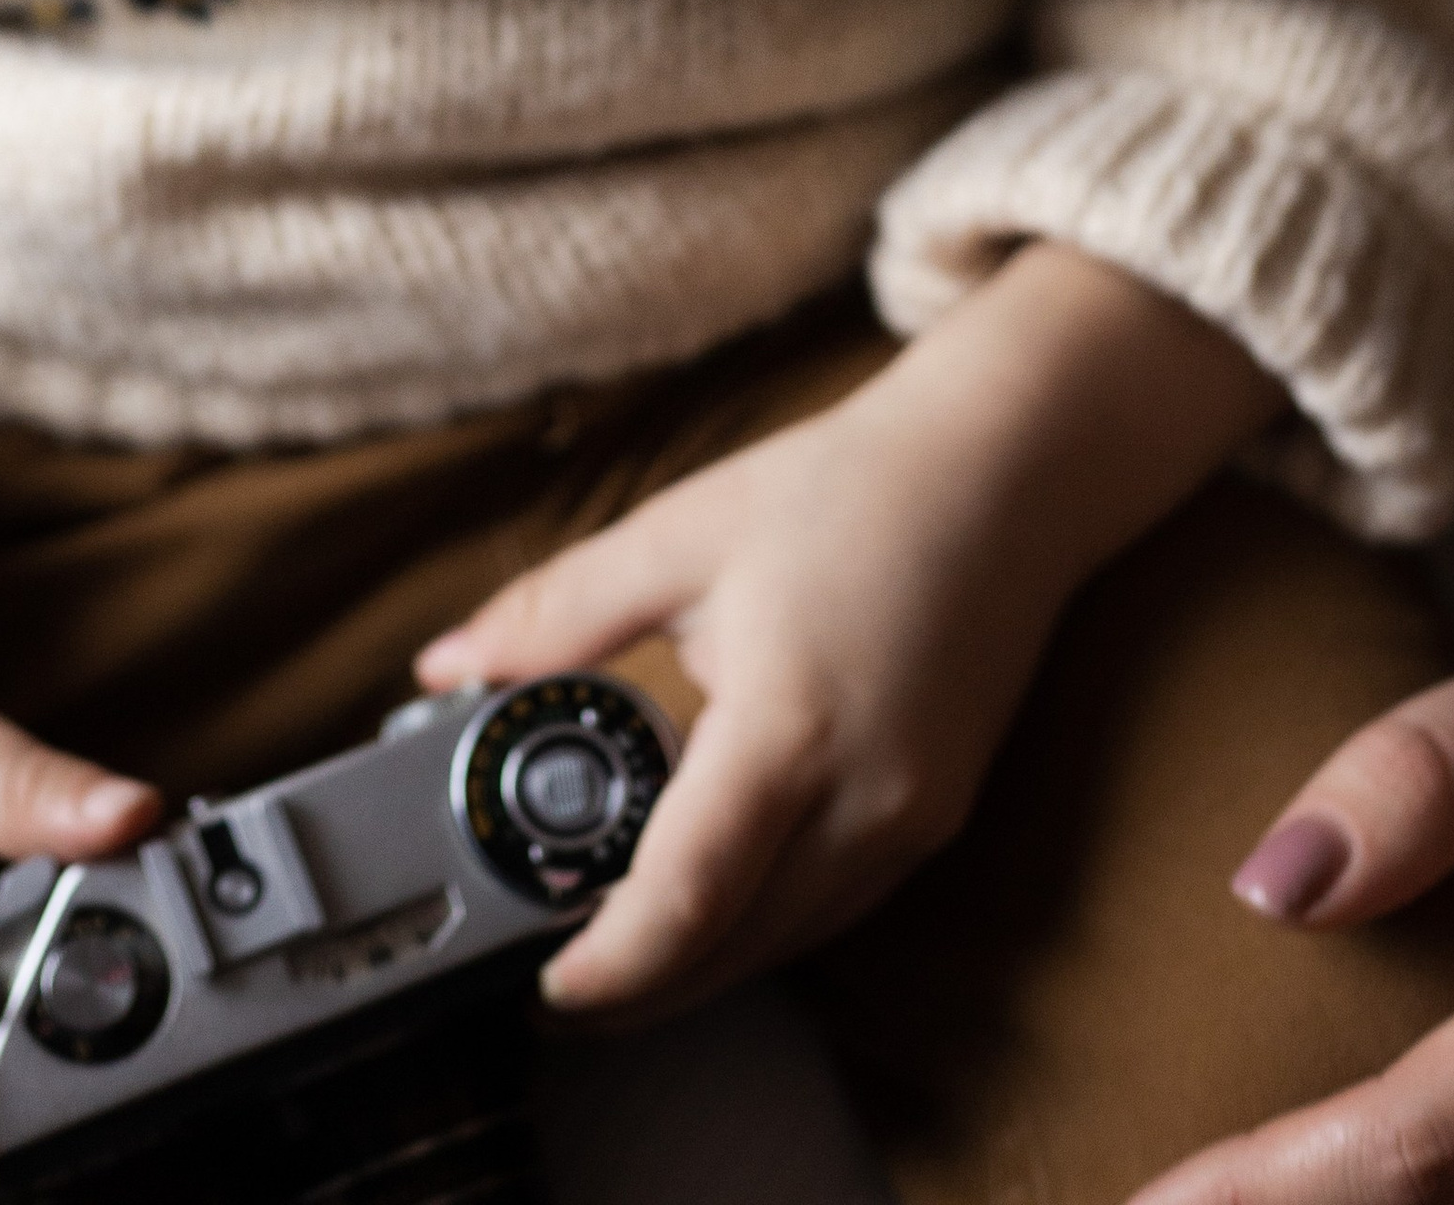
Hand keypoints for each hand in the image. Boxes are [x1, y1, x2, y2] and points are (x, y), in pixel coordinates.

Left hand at [419, 244, 1273, 1018]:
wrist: (1007, 466)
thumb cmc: (852, 488)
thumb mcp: (683, 533)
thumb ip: (556, 614)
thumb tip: (446, 665)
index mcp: (791, 728)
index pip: (687, 899)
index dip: (608, 967)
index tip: (540, 985)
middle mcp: (867, 797)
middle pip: (735, 948)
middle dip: (639, 987)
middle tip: (550, 985)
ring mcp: (914, 818)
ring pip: (789, 941)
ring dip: (701, 962)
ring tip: (610, 949)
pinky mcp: (939, 817)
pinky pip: (836, 906)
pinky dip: (764, 921)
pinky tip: (710, 894)